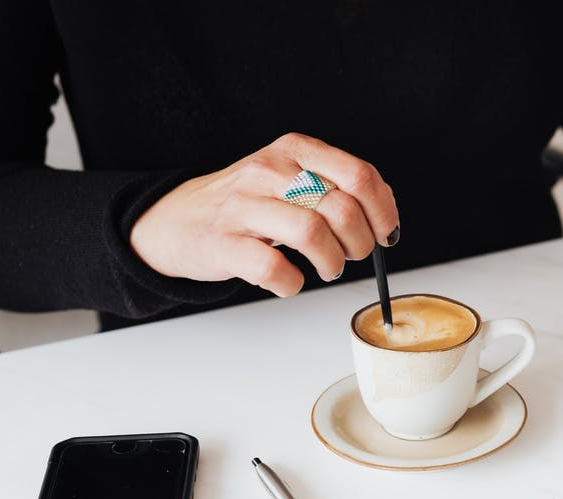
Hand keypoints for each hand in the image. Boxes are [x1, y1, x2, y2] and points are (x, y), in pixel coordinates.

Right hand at [130, 133, 399, 296]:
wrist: (176, 219)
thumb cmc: (246, 204)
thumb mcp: (290, 177)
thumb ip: (334, 186)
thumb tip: (383, 214)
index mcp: (294, 151)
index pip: (359, 175)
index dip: (383, 211)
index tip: (385, 234)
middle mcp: (269, 171)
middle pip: (342, 208)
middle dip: (359, 243)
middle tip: (349, 255)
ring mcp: (243, 206)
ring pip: (312, 233)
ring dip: (331, 262)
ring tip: (325, 268)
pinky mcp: (223, 243)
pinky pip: (273, 267)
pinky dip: (292, 283)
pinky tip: (290, 280)